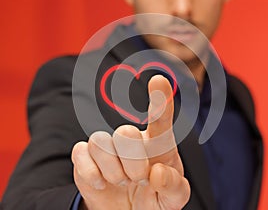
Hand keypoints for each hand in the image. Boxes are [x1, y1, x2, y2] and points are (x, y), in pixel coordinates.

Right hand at [71, 75, 189, 209]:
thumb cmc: (154, 198)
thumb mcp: (172, 199)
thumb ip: (174, 186)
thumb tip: (157, 172)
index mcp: (158, 144)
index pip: (160, 119)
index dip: (160, 100)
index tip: (159, 81)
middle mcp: (132, 139)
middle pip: (126, 133)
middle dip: (133, 164)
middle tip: (139, 179)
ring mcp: (107, 146)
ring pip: (101, 142)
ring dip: (113, 172)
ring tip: (122, 182)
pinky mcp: (85, 156)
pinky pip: (81, 153)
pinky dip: (91, 174)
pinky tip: (101, 184)